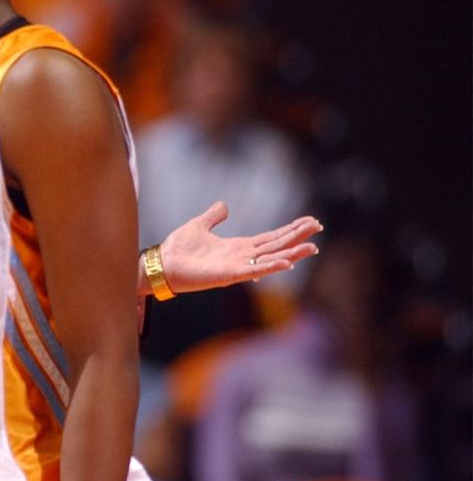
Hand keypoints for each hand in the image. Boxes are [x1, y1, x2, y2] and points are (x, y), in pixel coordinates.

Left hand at [158, 202, 320, 292]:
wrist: (161, 263)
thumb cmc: (178, 249)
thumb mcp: (198, 225)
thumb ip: (213, 217)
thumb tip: (224, 205)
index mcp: (237, 247)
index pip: (270, 238)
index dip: (289, 230)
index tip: (309, 221)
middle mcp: (242, 258)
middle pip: (276, 246)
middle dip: (297, 237)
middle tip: (318, 227)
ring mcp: (237, 267)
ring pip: (271, 259)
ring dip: (292, 253)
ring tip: (313, 247)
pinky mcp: (228, 275)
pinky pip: (254, 271)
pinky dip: (271, 267)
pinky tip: (287, 263)